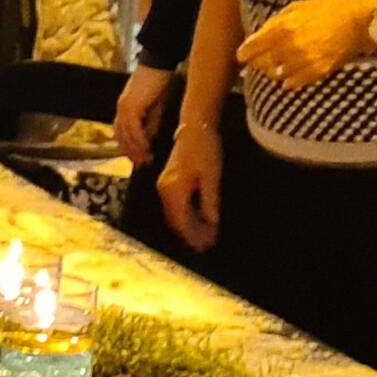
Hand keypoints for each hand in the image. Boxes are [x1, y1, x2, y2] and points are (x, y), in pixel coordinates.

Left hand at [114, 64, 174, 166]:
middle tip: (141, 166)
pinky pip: (133, 129)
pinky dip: (139, 141)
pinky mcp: (130, 107)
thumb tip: (149, 140)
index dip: (129, 148)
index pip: (122, 134)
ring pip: (126, 136)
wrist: (158, 63)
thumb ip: (150, 123)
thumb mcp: (156, 107)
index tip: (138, 161)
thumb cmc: (159, 82)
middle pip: (121, 137)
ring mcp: (123, 108)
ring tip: (146, 161)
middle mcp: (120, 110)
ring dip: (135, 150)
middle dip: (131, 153)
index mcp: (124, 109)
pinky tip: (147, 149)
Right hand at [157, 124, 221, 251]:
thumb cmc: (205, 151)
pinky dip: (185, 215)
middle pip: (175, 220)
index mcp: (174, 191)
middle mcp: (164, 190)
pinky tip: (197, 218)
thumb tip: (211, 225)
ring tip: (204, 235)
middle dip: (190, 234)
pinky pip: (175, 205)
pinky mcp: (168, 182)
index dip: (193, 235)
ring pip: (174, 214)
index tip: (206, 246)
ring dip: (188, 225)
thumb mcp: (211, 179)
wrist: (194, 129)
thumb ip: (209, 203)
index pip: (182, 221)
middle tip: (206, 245)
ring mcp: (164, 186)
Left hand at [233, 0, 376, 90]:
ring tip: (278, 64)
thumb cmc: (328, 10)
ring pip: (275, 75)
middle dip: (258, 62)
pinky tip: (290, 73)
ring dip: (273, 71)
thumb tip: (258, 36)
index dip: (244, 53)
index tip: (242, 55)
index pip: (251, 49)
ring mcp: (304, 61)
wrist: (358, 22)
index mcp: (282, 29)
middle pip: (261, 64)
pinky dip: (288, 80)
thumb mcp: (296, 8)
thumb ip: (274, 22)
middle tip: (260, 59)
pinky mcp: (317, 72)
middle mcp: (290, 47)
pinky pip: (293, 83)